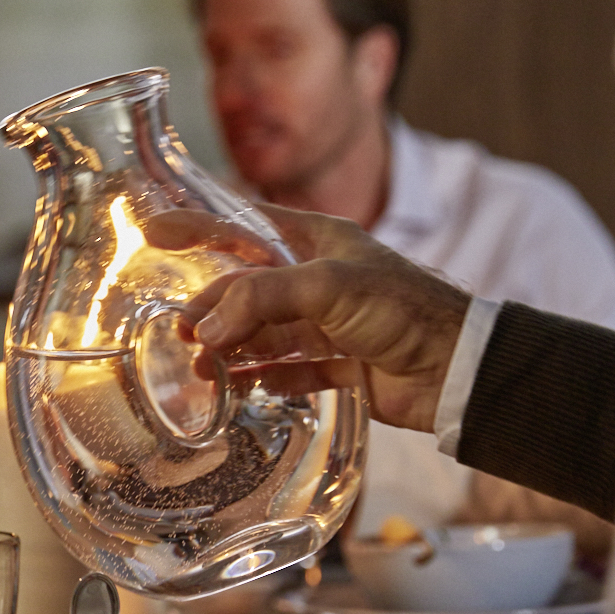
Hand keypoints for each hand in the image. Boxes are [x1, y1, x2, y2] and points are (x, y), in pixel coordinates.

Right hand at [176, 203, 471, 433]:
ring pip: (261, 333)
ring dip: (228, 349)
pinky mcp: (338, 365)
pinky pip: (286, 371)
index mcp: (317, 241)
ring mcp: (326, 324)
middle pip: (246, 288)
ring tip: (200, 368)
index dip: (199, 227)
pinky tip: (236, 388)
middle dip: (209, 308)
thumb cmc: (404, 308)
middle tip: (179, 330)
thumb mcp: (328, 286)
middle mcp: (318, 279)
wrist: (459, 368)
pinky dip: (260, 379)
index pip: (244, 225)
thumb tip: (205, 328)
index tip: (155, 233)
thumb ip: (261, 300)